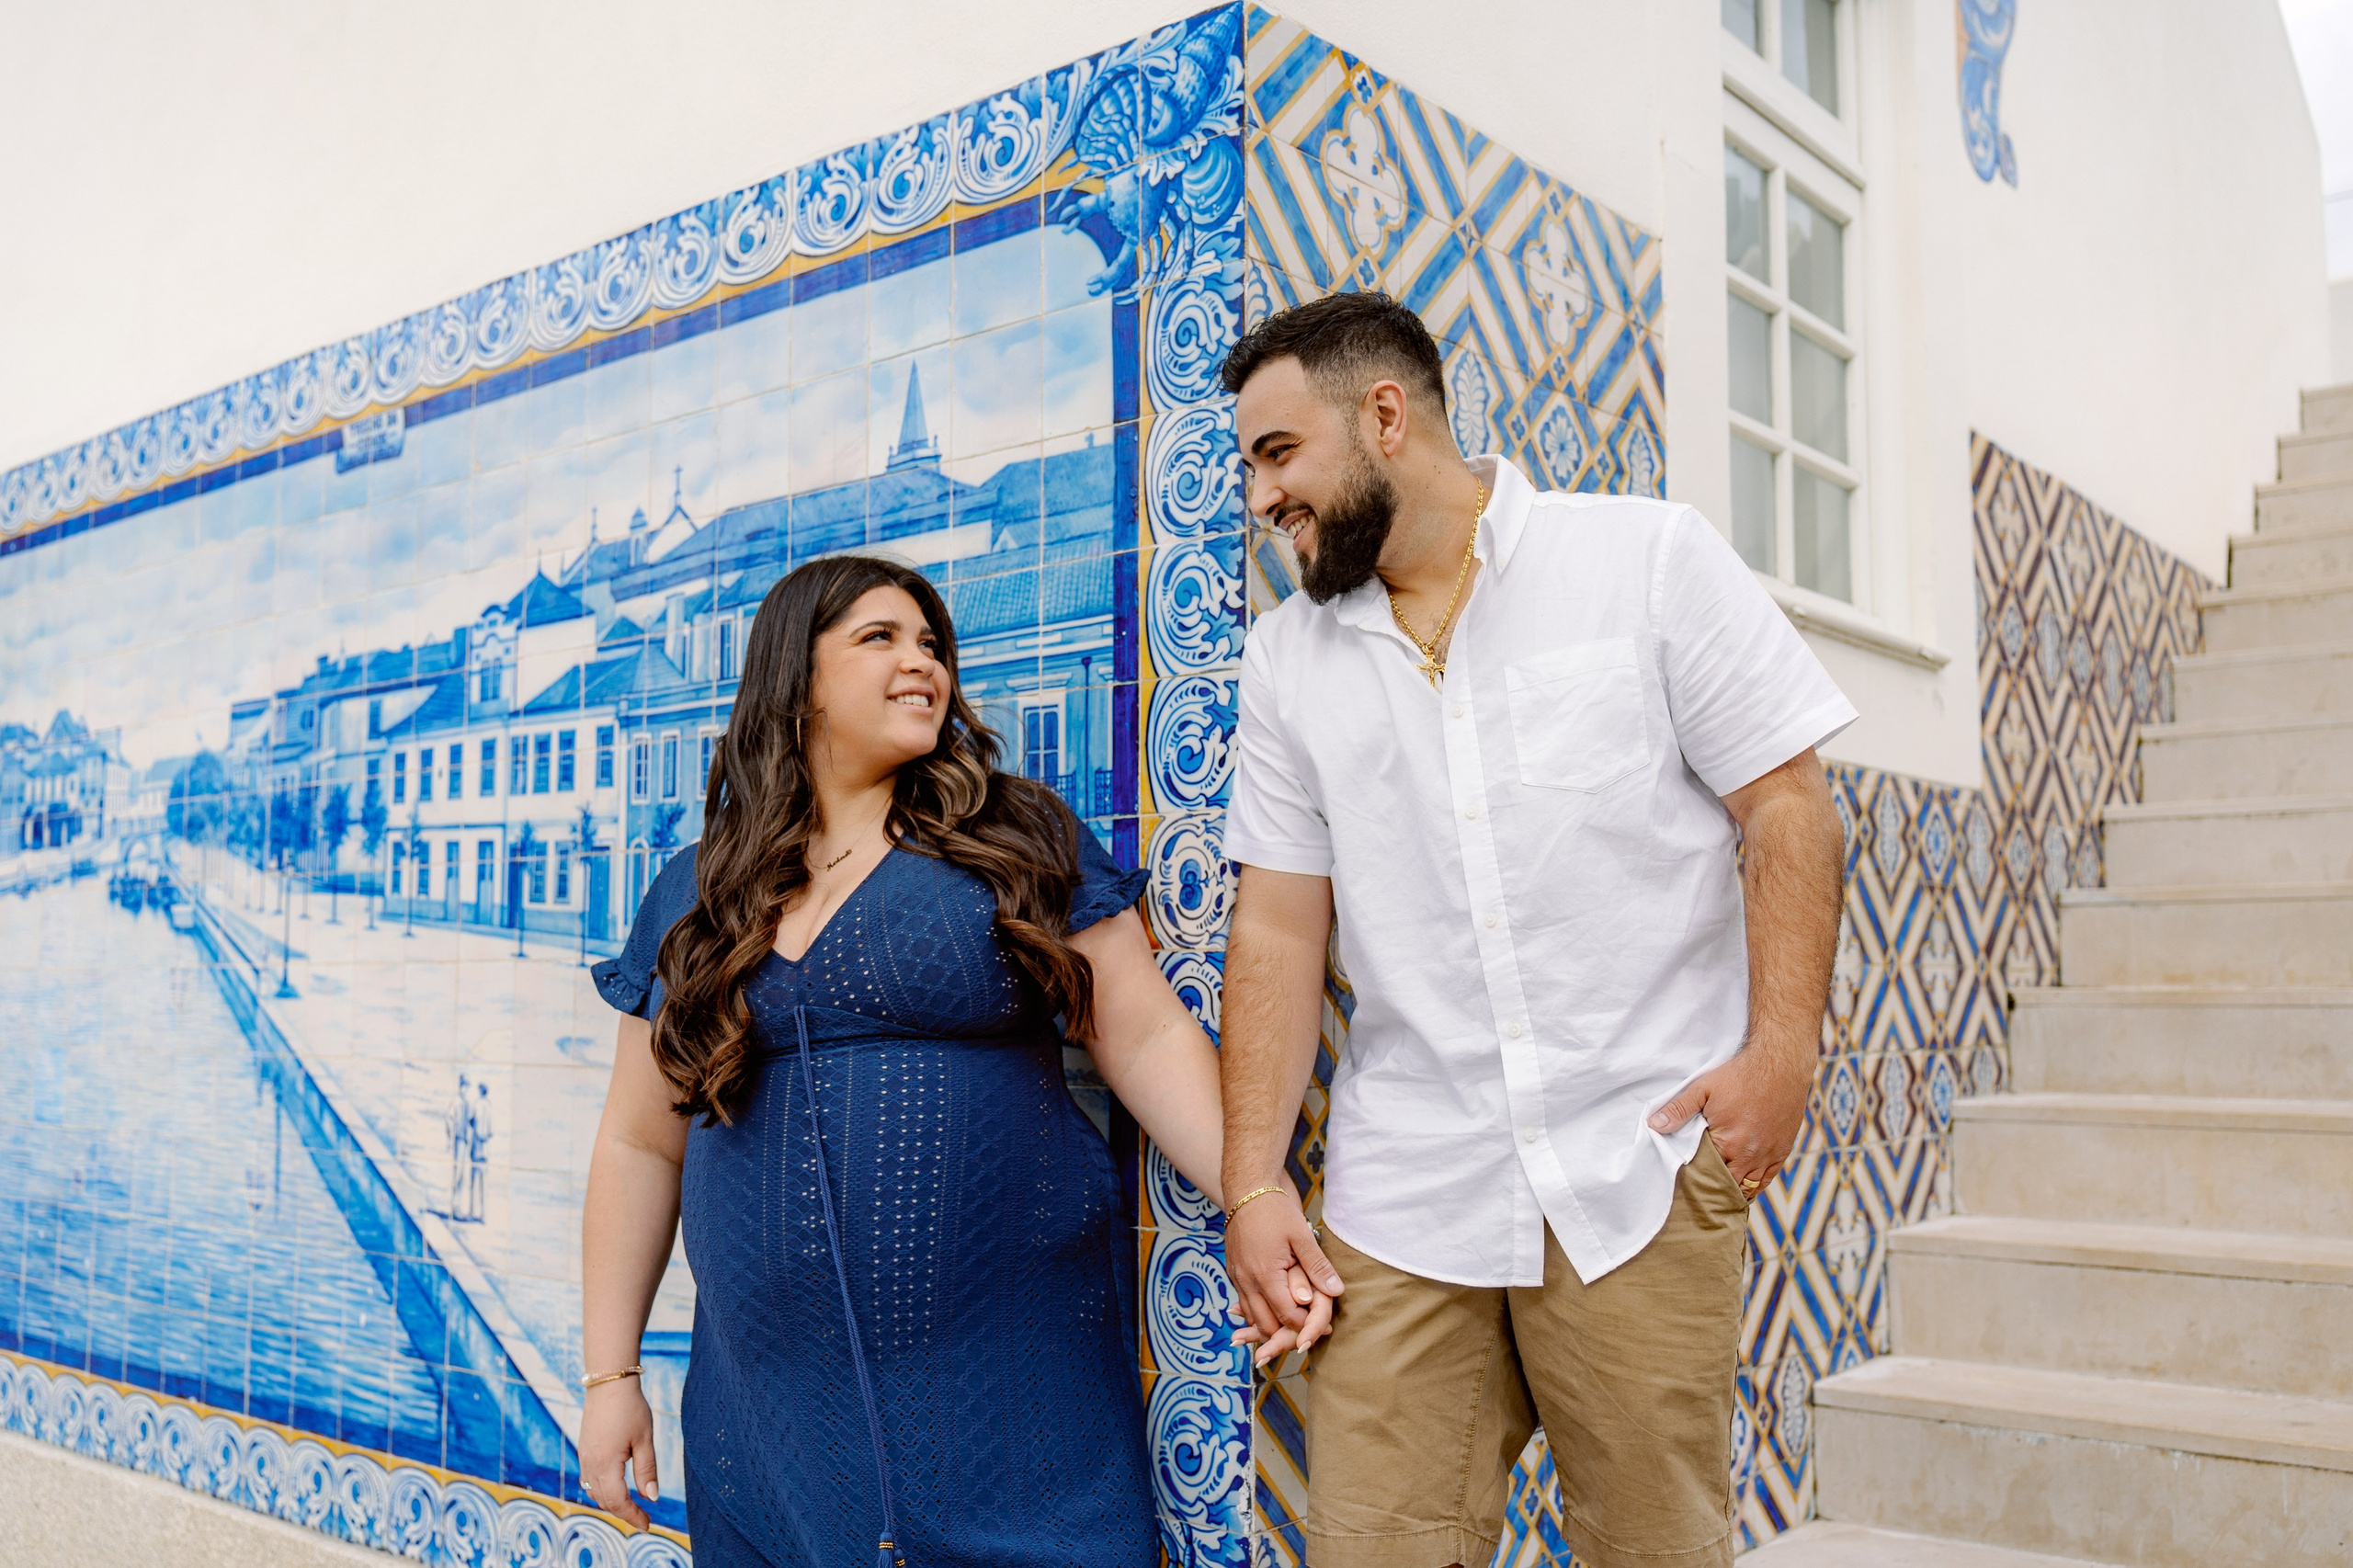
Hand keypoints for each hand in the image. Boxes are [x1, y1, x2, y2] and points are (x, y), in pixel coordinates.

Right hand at [580, 1379, 659, 1528]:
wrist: (608, 1383)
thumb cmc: (630, 1408)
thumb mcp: (644, 1440)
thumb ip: (647, 1471)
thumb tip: (652, 1498)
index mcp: (606, 1464)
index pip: (618, 1501)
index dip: (633, 1516)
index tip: (648, 1524)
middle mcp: (590, 1464)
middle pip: (605, 1501)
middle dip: (624, 1513)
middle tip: (643, 1519)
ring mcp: (584, 1458)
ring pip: (595, 1493)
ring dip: (612, 1504)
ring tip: (632, 1507)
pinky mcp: (584, 1451)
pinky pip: (589, 1481)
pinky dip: (602, 1491)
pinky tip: (616, 1489)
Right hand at [1223, 1187, 1342, 1366]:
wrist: (1246, 1188)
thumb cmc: (1275, 1209)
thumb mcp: (1302, 1236)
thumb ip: (1318, 1266)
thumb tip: (1337, 1291)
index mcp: (1265, 1275)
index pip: (1286, 1315)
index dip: (1305, 1325)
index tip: (1322, 1326)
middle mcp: (1246, 1281)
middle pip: (1265, 1324)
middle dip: (1287, 1332)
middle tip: (1308, 1331)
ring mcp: (1236, 1277)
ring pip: (1251, 1317)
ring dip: (1270, 1325)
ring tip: (1292, 1324)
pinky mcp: (1232, 1271)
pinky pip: (1243, 1303)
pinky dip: (1257, 1312)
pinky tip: (1272, 1309)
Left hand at [1647, 1045, 1811, 1188]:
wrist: (1780, 1066)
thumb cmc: (1740, 1076)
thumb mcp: (1703, 1088)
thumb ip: (1679, 1109)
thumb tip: (1655, 1125)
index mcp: (1727, 1143)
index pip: (1705, 1173)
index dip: (1694, 1177)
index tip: (1684, 1179)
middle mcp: (1749, 1155)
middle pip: (1727, 1184)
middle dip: (1713, 1187)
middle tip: (1698, 1189)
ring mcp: (1768, 1155)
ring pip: (1748, 1186)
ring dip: (1733, 1189)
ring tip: (1718, 1191)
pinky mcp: (1782, 1151)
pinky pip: (1767, 1179)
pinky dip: (1755, 1186)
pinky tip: (1743, 1186)